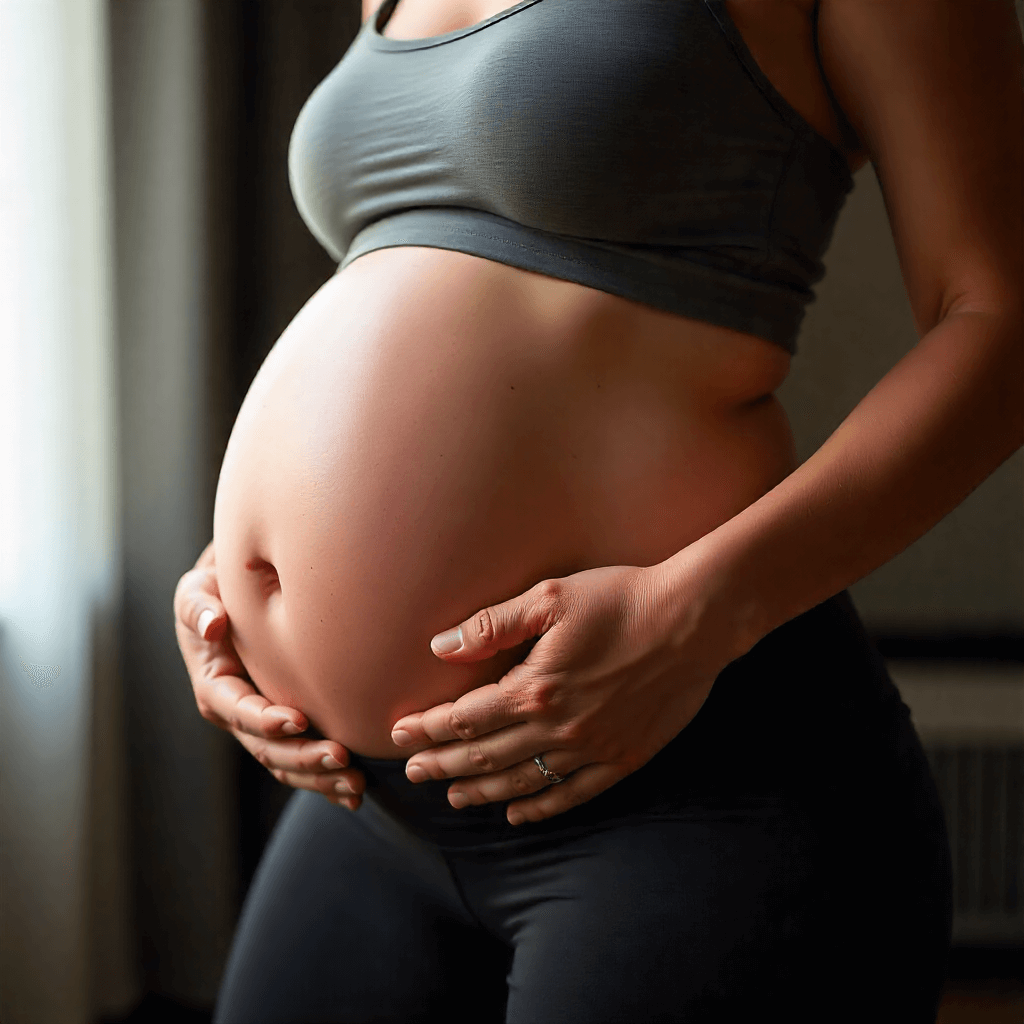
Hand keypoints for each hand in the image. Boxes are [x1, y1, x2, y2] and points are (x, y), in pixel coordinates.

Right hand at [173, 540, 365, 808]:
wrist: (234, 599)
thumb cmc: (215, 592)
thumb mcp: (198, 592)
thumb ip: (199, 608)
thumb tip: (212, 624)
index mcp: (215, 687)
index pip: (239, 710)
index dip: (266, 719)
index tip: (300, 720)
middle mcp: (236, 716)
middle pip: (267, 749)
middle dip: (303, 758)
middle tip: (343, 758)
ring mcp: (260, 728)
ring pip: (286, 765)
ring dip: (319, 778)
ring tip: (356, 784)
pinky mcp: (283, 730)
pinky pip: (301, 764)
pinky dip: (325, 781)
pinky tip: (355, 792)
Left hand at [390, 563, 731, 824]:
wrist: (695, 619)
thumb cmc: (622, 598)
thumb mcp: (552, 597)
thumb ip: (493, 626)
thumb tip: (440, 647)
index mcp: (535, 687)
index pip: (464, 717)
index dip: (428, 729)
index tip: (399, 736)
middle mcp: (558, 727)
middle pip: (485, 755)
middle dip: (443, 764)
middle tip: (413, 773)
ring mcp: (591, 749)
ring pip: (522, 781)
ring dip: (481, 791)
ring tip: (453, 797)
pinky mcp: (624, 759)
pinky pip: (572, 794)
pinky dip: (540, 808)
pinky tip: (516, 814)